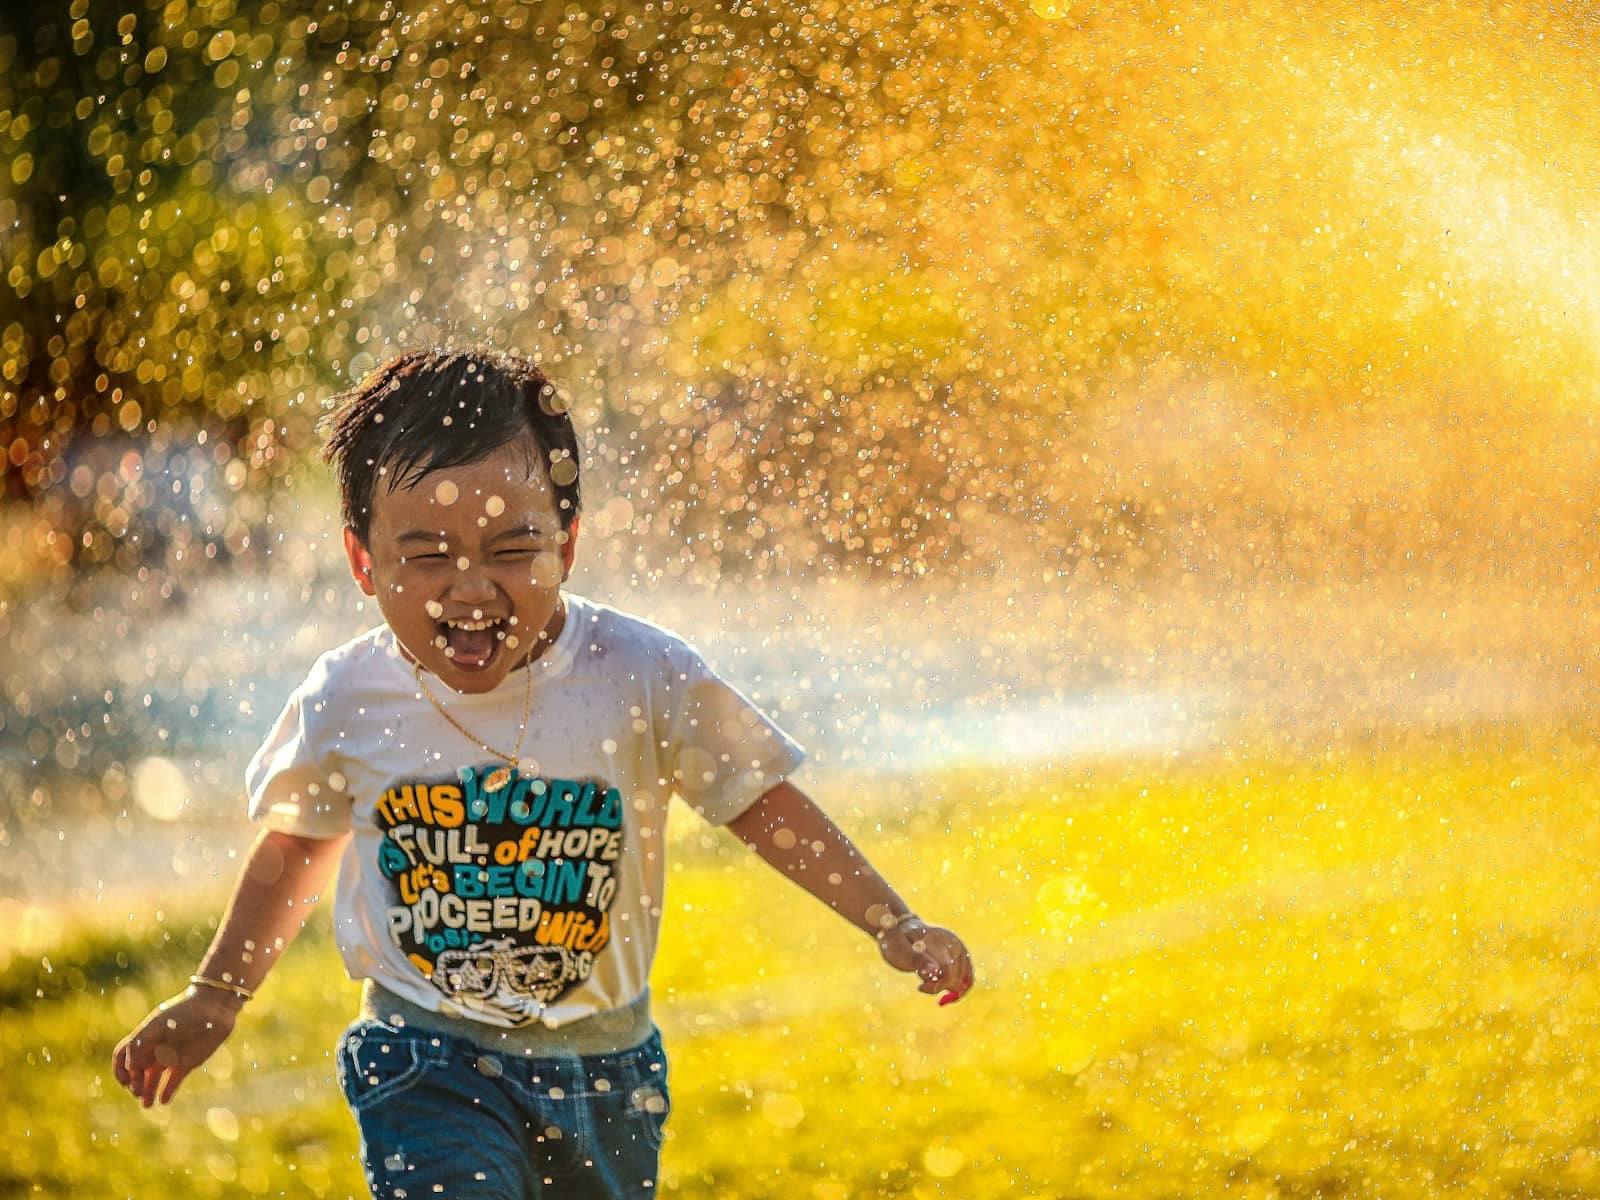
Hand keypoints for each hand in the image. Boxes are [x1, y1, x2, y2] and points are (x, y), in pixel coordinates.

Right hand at [112, 986, 241, 1107]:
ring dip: (148, 1092)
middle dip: (134, 1084)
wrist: (213, 1009)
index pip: (123, 1058)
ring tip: (147, 1104)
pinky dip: (167, 1092)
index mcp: (144, 1038)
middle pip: (137, 1072)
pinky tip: (163, 1100)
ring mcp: (170, 1057)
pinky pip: (172, 1082)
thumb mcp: (157, 1026)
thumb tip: (129, 1067)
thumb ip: (139, 1045)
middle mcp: (155, 1049)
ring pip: (152, 1080)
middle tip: (139, 1092)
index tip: (126, 1080)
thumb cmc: (183, 1013)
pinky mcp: (186, 1064)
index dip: (121, 1071)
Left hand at [875, 918, 974, 1004]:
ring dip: (948, 987)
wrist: (900, 928)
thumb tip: (935, 972)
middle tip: (922, 983)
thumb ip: (917, 960)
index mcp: (938, 939)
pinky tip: (945, 991)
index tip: (920, 987)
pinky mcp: (961, 954)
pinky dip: (959, 988)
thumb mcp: (899, 950)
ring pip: (965, 979)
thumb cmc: (897, 941)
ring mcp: (959, 947)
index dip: (936, 984)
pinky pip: (968, 976)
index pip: (947, 969)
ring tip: (929, 981)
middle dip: (940, 985)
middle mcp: (953, 941)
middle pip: (957, 976)